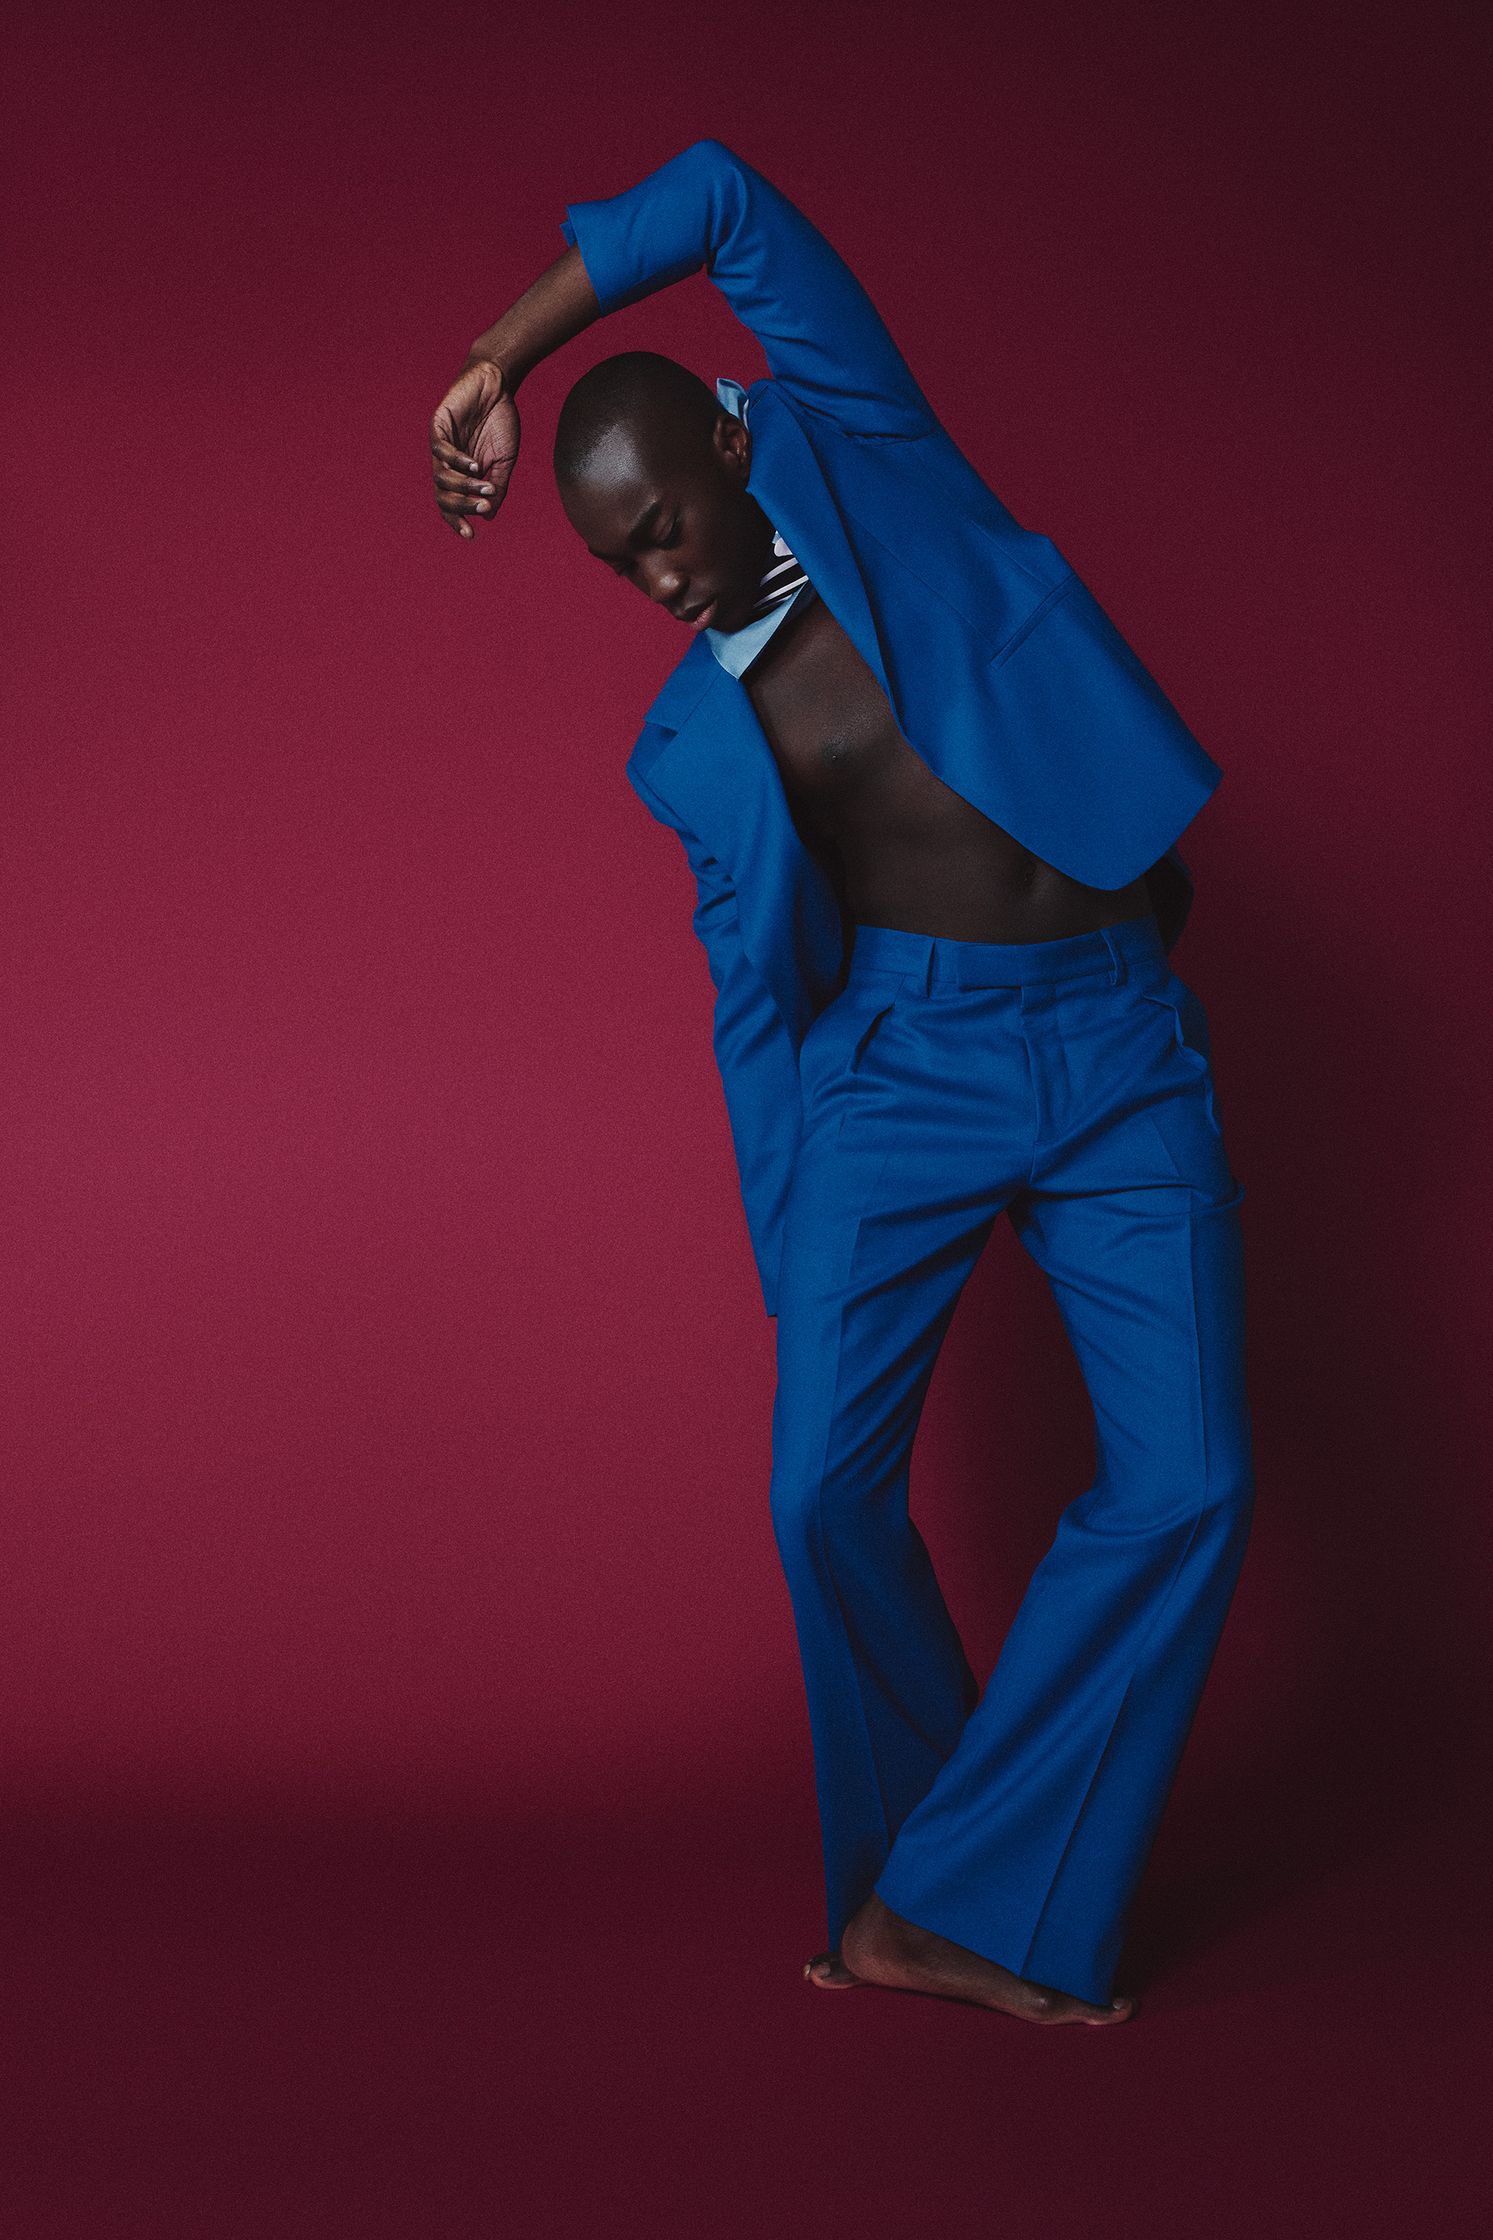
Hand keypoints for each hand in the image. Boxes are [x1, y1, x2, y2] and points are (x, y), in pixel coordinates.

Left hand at [429, 358, 520, 539]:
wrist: (497, 386)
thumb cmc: (500, 422)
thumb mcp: (504, 461)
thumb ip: (497, 487)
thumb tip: (488, 516)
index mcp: (460, 474)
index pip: (451, 504)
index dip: (457, 521)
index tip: (471, 535)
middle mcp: (447, 463)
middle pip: (442, 496)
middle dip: (462, 507)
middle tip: (482, 508)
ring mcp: (440, 445)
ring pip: (440, 477)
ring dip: (463, 486)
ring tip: (484, 484)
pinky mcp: (438, 425)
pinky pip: (441, 451)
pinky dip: (458, 462)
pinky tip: (474, 464)